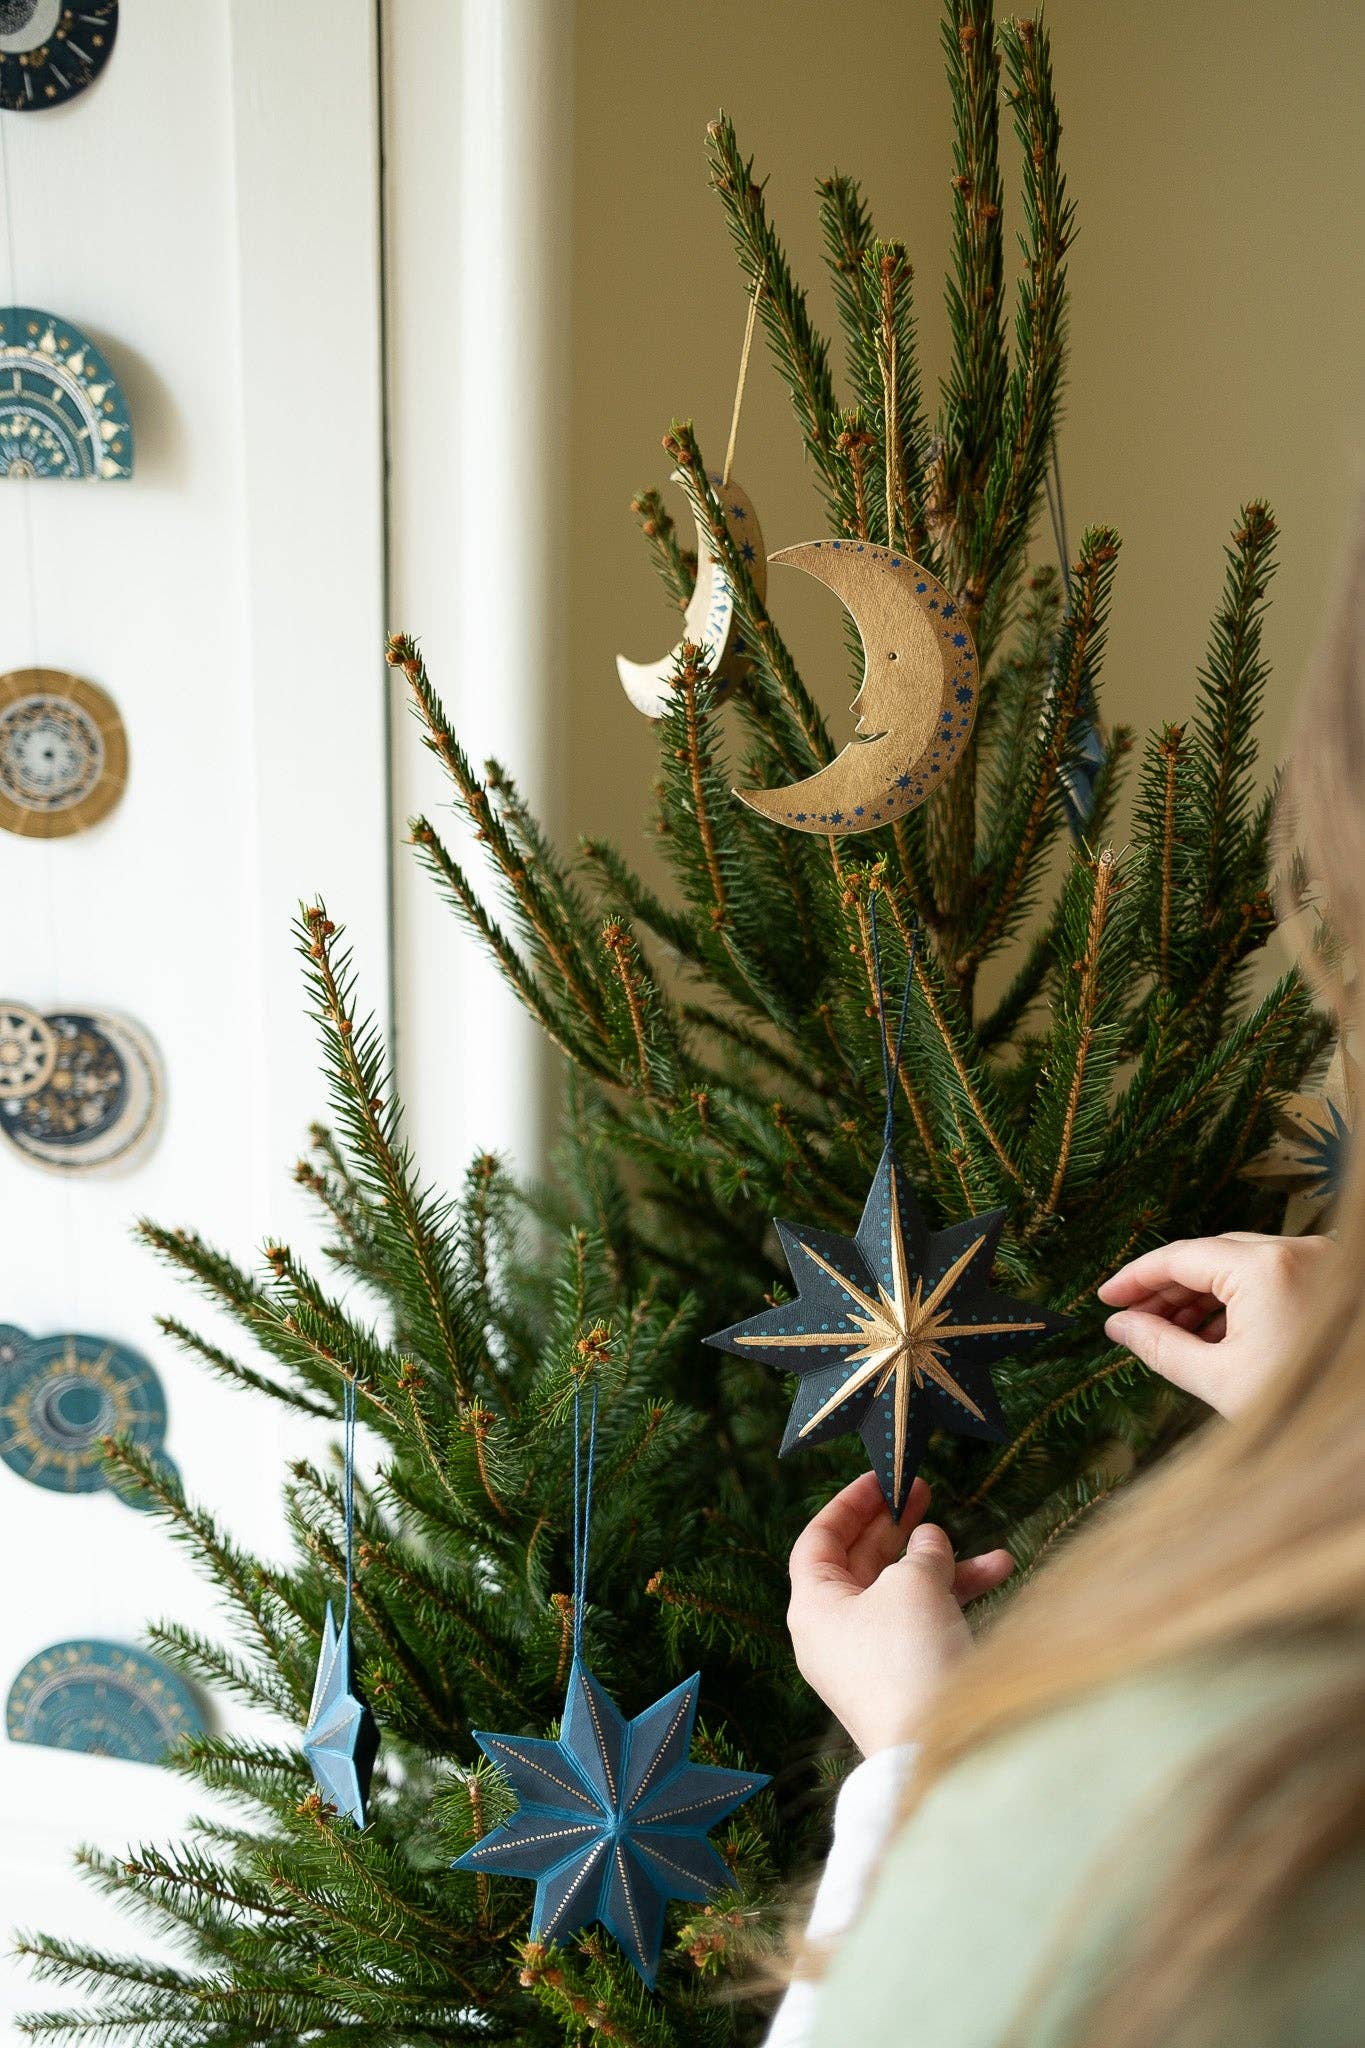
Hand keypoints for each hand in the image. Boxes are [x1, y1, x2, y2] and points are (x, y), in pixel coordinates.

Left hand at [786, 1471, 1013, 1756]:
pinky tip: (997, 1581)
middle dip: (900, 1527)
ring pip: (903, 1595)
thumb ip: (921, 1551)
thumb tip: (928, 1541)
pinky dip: (956, 1602)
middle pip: (862, 1563)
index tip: (883, 1478)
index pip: (819, 1539)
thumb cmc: (909, 1656)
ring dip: (946, 1569)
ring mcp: (868, 1659)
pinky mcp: (904, 1680)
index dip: (851, 1503)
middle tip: (927, 1492)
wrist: (936, 1752)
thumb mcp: (913, 1584)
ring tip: (992, 1552)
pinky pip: (925, 1625)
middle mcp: (833, 1633)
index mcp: (813, 1606)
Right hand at [1097, 1232, 1335, 1417]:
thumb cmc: (1304, 1407)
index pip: (1181, 1257)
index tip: (1107, 1297)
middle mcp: (1296, 1252)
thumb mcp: (1218, 1379)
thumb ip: (1159, 1346)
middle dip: (1167, 1288)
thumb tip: (1119, 1326)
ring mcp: (1319, 1263)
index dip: (1136, 1277)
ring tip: (1166, 1331)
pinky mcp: (1331, 1280)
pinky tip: (1210, 1335)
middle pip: (1210, 1256)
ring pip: (1239, 1266)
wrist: (1361, 1432)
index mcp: (1266, 1269)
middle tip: (1131, 1317)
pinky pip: (1269, 1278)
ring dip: (1200, 1295)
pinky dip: (1236, 1301)